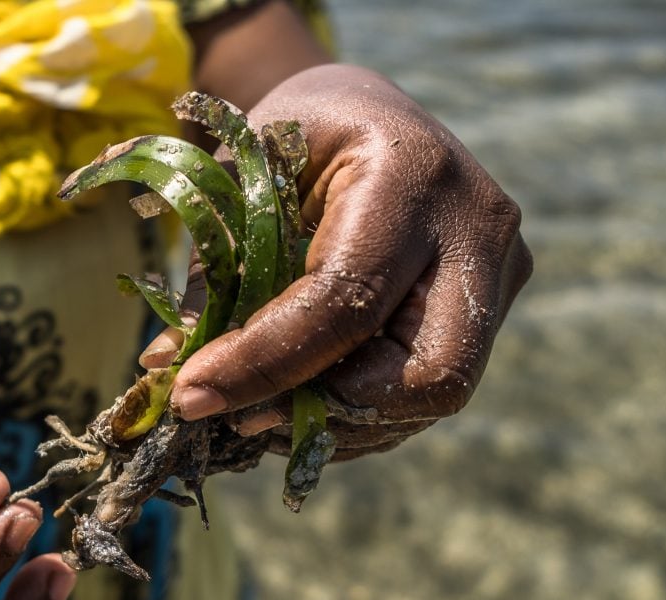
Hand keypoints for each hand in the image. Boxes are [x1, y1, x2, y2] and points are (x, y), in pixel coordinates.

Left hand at [144, 64, 531, 459]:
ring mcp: (499, 274)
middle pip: (428, 373)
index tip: (191, 395)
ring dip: (334, 422)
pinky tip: (295, 401)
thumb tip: (167, 373)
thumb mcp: (239, 184)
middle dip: (329, 410)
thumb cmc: (288, 140)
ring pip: (429, 398)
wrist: (360, 111)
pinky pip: (423, 394)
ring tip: (254, 410)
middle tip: (243, 416)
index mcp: (410, 174)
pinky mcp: (491, 311)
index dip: (266, 362)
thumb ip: (212, 277)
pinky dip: (353, 414)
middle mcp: (477, 229)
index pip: (346, 301)